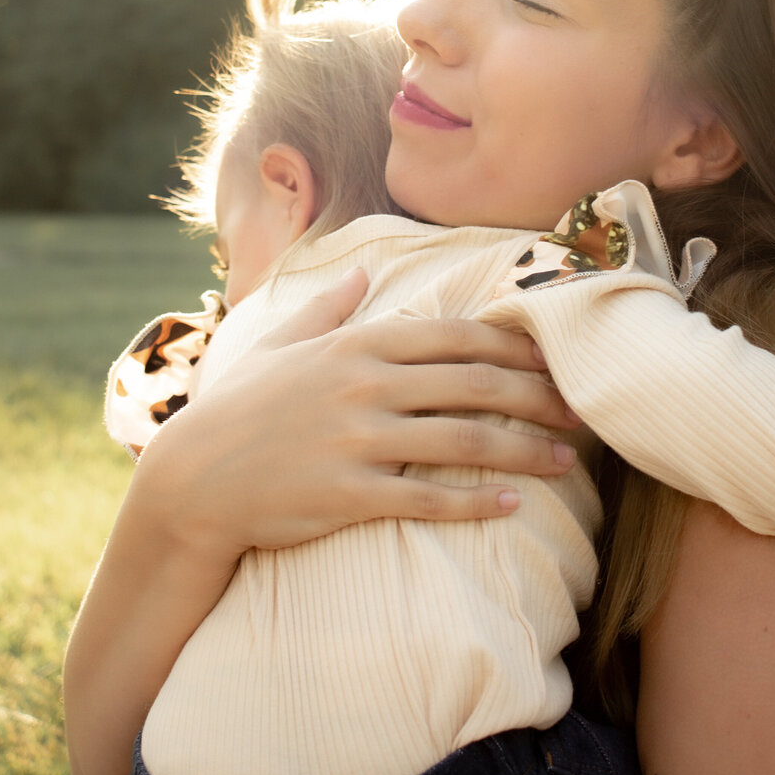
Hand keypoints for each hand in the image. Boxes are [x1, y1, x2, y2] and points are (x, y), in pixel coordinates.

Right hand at [134, 267, 578, 564]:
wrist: (191, 481)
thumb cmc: (239, 410)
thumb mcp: (280, 343)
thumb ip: (330, 306)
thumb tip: (366, 268)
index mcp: (356, 343)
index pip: (456, 335)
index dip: (516, 347)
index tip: (557, 359)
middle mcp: (364, 384)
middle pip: (474, 383)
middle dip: (539, 396)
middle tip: (584, 412)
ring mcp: (357, 439)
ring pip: (464, 440)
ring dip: (525, 451)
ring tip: (567, 462)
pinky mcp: (348, 493)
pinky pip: (428, 498)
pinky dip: (476, 503)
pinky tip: (513, 507)